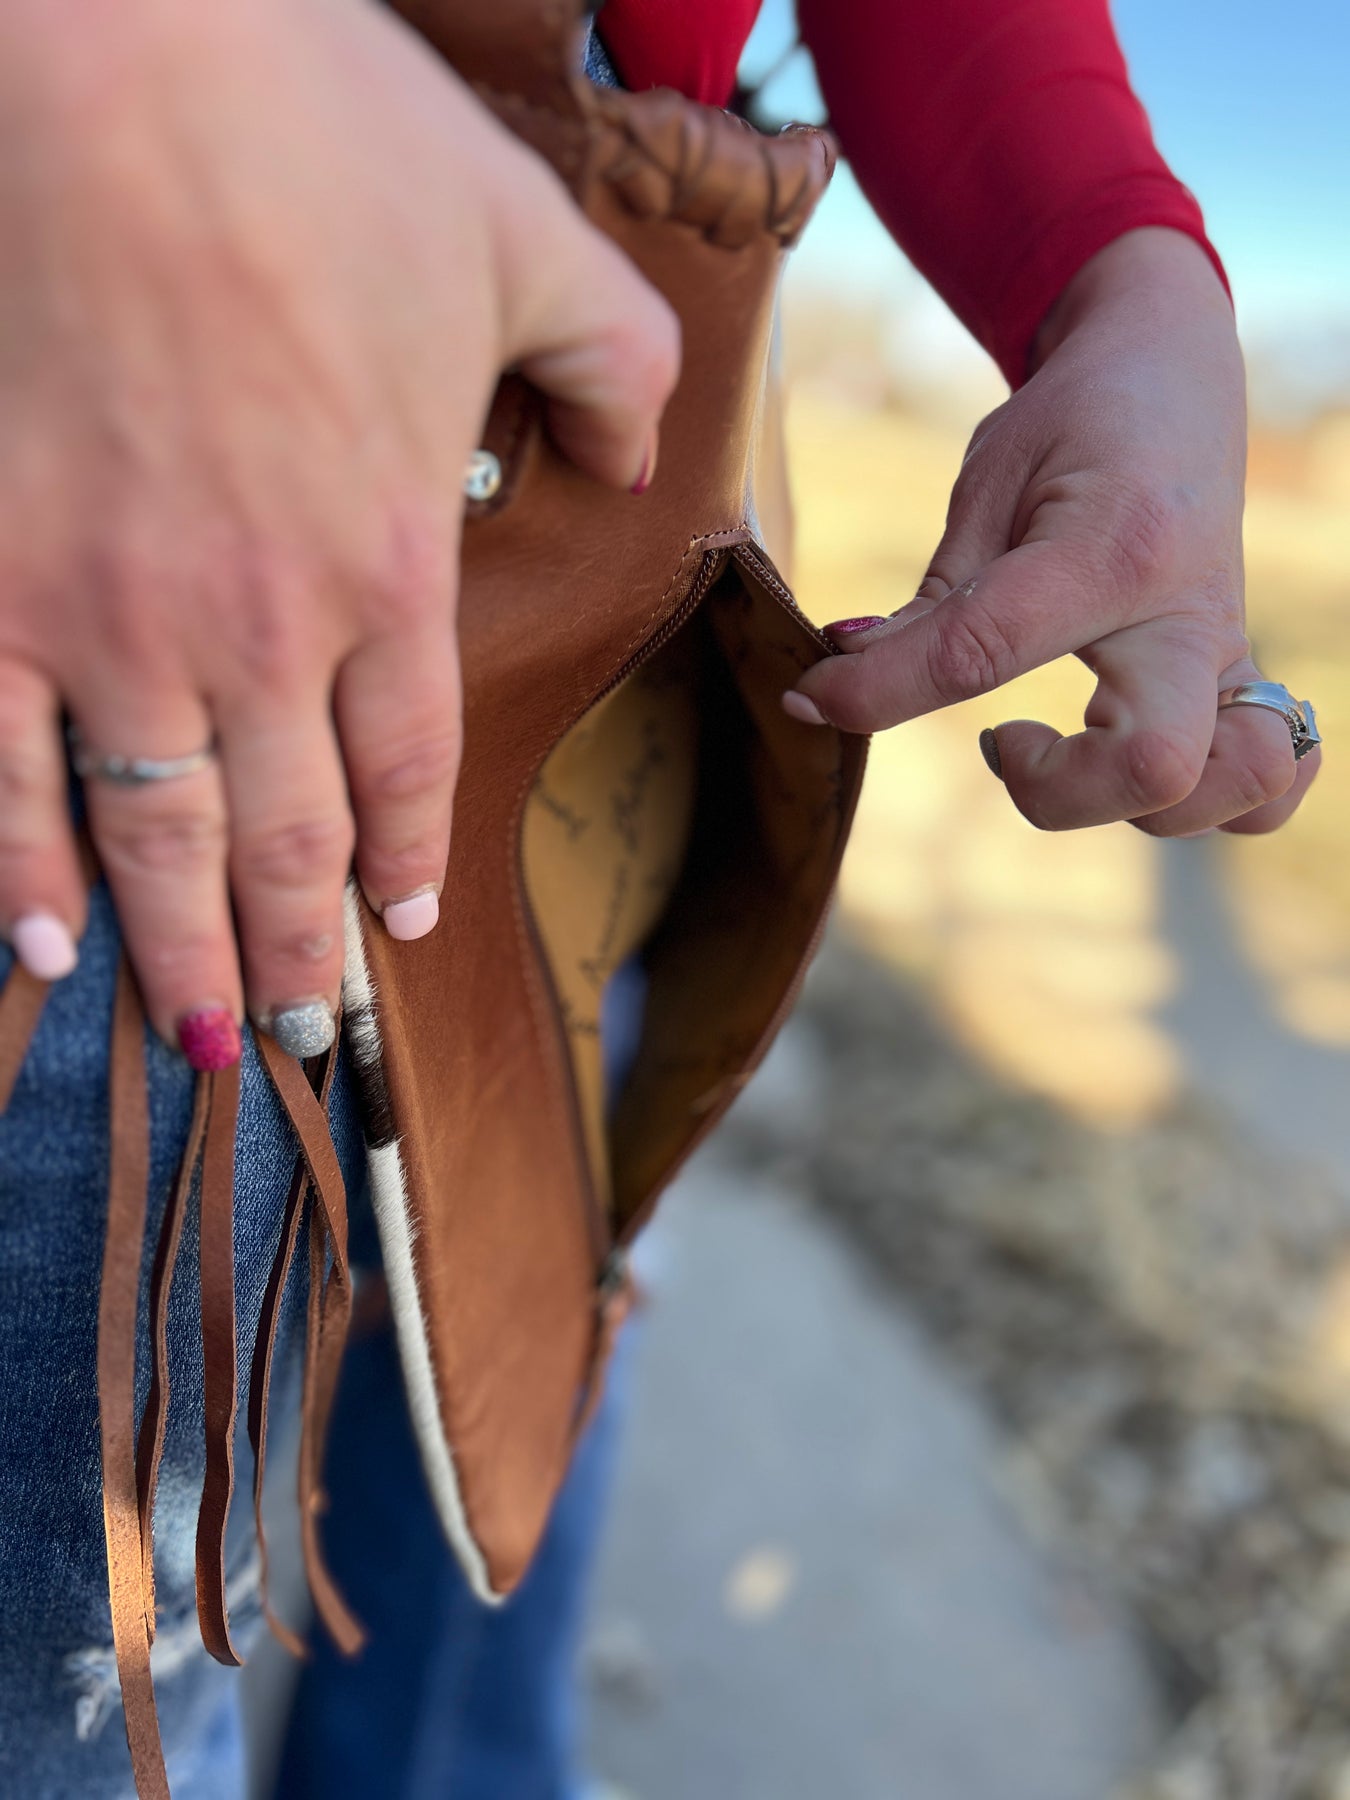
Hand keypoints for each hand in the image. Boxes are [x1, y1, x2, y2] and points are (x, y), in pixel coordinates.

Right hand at [0, 0, 676, 1062]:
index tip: (400, 921)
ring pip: (158, 839)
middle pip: (285, 839)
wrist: (125, 58)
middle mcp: (258, 625)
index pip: (404, 764)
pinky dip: (20, 869)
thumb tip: (640, 465)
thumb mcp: (536, 247)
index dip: (402, 857)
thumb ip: (618, 372)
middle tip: (299, 1037)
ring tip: (199, 1041)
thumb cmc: (332, 138)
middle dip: (297, 953)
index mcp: (389, 563)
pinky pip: (0, 767)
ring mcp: (111, 614)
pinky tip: (38, 948)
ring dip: (181, 956)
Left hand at [787, 228, 1317, 838]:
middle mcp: (1185, 610)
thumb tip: (829, 694)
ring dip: (1144, 810)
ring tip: (1073, 755)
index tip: (813, 699)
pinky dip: (1222, 803)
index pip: (979, 654)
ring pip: (1239, 786)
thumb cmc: (1068, 428)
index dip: (874, 695)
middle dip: (1052, 793)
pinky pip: (1277, 775)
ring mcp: (1228, 649)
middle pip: (1150, 765)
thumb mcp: (983, 494)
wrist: (1171, 372)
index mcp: (1106, 547)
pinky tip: (1143, 777)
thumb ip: (922, 611)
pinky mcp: (1240, 673)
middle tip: (996, 741)